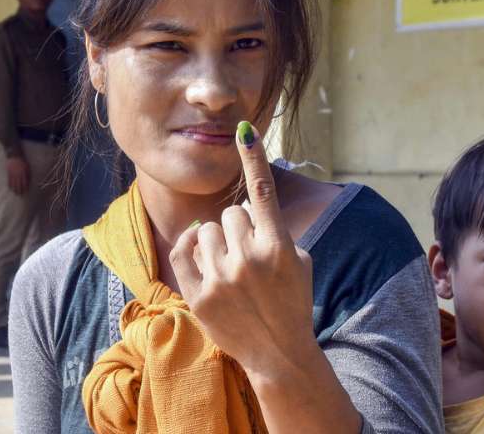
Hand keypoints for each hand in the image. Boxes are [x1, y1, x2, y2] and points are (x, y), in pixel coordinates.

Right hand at [6, 156, 29, 194]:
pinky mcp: (9, 173)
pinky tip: (11, 188)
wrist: (14, 157)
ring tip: (16, 193)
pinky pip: (9, 180)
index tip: (26, 191)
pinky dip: (10, 185)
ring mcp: (13, 174)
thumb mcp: (27, 167)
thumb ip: (28, 174)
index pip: (24, 182)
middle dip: (20, 190)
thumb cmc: (22, 162)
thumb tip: (29, 180)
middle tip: (20, 194)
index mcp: (23, 172)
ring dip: (15, 189)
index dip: (25, 187)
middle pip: (19, 184)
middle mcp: (18, 174)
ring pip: (14, 183)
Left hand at [170, 121, 315, 378]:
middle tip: (249, 253)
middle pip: (231, 213)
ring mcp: (221, 278)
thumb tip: (244, 208)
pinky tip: (206, 258)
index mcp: (278, 247)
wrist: (279, 354)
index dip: (254, 158)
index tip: (244, 130)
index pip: (263, 192)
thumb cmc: (292, 302)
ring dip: (218, 241)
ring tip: (231, 268)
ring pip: (207, 230)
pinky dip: (192, 247)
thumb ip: (274, 231)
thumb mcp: (299, 262)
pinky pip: (184, 249)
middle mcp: (249, 259)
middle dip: (239, 227)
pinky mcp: (198, 295)